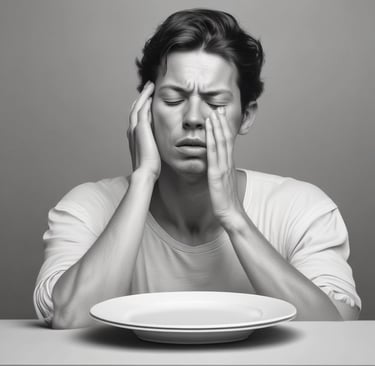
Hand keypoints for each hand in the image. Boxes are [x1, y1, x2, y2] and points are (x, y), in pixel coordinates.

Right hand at [127, 81, 160, 179]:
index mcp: (134, 138)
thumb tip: (159, 147)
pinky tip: (150, 93)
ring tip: (149, 86)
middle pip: (135, 110)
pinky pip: (142, 108)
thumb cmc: (150, 168)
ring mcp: (135, 128)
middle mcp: (132, 131)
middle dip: (141, 98)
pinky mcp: (141, 127)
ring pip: (137, 106)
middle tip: (147, 89)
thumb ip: (153, 148)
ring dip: (143, 95)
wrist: (145, 171)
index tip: (147, 102)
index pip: (137, 119)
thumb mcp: (151, 155)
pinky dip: (145, 99)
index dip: (141, 109)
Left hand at [205, 108, 244, 227]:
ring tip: (214, 113)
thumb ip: (221, 172)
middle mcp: (228, 163)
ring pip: (221, 142)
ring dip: (217, 126)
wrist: (232, 214)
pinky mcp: (217, 174)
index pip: (228, 142)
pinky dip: (212, 139)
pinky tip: (209, 130)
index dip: (224, 128)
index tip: (221, 116)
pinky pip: (214, 153)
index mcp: (229, 164)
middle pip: (226, 138)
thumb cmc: (226, 201)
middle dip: (222, 123)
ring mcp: (223, 167)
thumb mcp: (224, 183)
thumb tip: (217, 166)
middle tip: (219, 108)